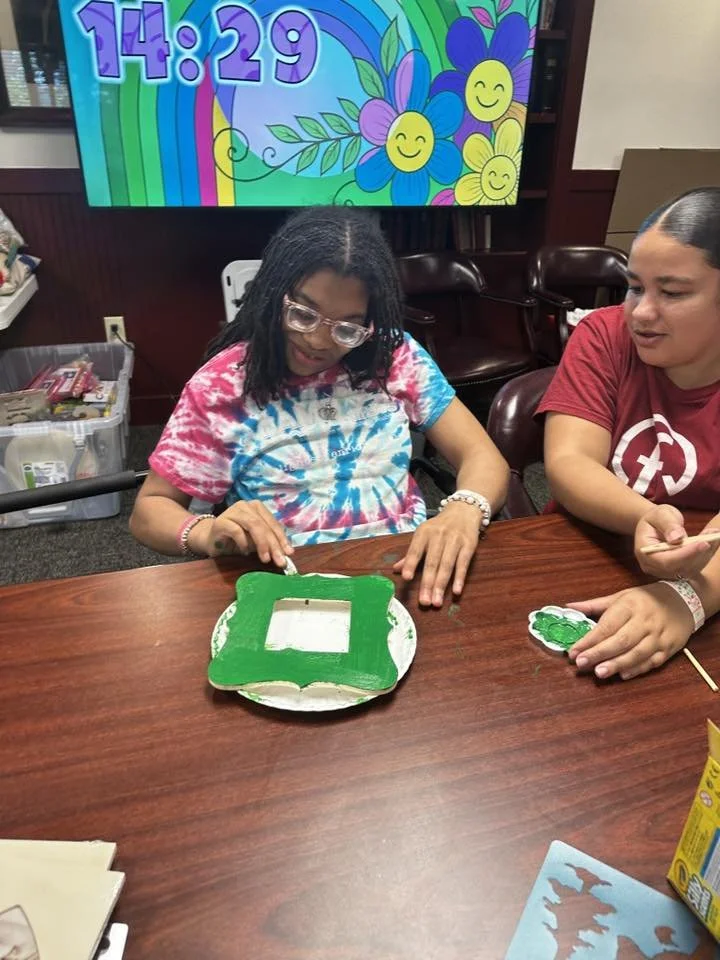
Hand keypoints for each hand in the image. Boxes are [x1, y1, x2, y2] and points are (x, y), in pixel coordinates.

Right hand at [191, 501, 293, 566]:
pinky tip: (245, 552)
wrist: (211, 541)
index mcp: (257, 508)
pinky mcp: (221, 521)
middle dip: (274, 544)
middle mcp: (245, 506)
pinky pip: (236, 530)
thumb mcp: (256, 542)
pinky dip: (243, 542)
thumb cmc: (236, 541)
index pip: (273, 523)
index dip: (282, 538)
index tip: (289, 553)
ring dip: (261, 543)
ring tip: (265, 558)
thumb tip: (286, 553)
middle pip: (264, 525)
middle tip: (279, 560)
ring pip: (253, 525)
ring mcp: (233, 511)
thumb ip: (269, 544)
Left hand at [393, 502, 480, 605]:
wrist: (463, 510)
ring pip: (447, 565)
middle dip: (427, 583)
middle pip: (432, 562)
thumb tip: (396, 570)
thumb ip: (411, 554)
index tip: (407, 578)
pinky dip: (459, 578)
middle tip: (424, 602)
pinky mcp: (469, 545)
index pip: (415, 550)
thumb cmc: (439, 527)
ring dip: (441, 585)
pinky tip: (455, 591)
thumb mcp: (423, 535)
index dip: (411, 564)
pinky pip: (463, 564)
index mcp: (424, 533)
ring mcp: (455, 540)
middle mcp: (439, 535)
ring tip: (436, 602)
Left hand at [565, 582, 694, 680]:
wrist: (684, 601)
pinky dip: (638, 669)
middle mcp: (644, 621)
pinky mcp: (669, 648)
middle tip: (581, 664)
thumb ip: (594, 605)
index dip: (589, 640)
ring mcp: (658, 636)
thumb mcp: (621, 596)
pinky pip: (653, 661)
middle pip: (621, 641)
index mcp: (630, 606)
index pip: (607, 625)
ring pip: (637, 653)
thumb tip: (568, 607)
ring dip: (617, 664)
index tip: (573, 651)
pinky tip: (623, 675)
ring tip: (599, 673)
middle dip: (599, 654)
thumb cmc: (646, 599)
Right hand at [635, 504, 719, 578]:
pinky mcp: (677, 571)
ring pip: (690, 569)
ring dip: (706, 554)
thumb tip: (677, 538)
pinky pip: (694, 567)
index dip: (685, 555)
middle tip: (714, 536)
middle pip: (679, 567)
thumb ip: (668, 525)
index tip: (703, 543)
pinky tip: (713, 541)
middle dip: (699, 553)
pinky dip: (706, 555)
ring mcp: (665, 571)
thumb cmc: (656, 518)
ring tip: (715, 535)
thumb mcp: (660, 514)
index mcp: (644, 552)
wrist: (655, 525)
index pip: (665, 560)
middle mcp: (653, 566)